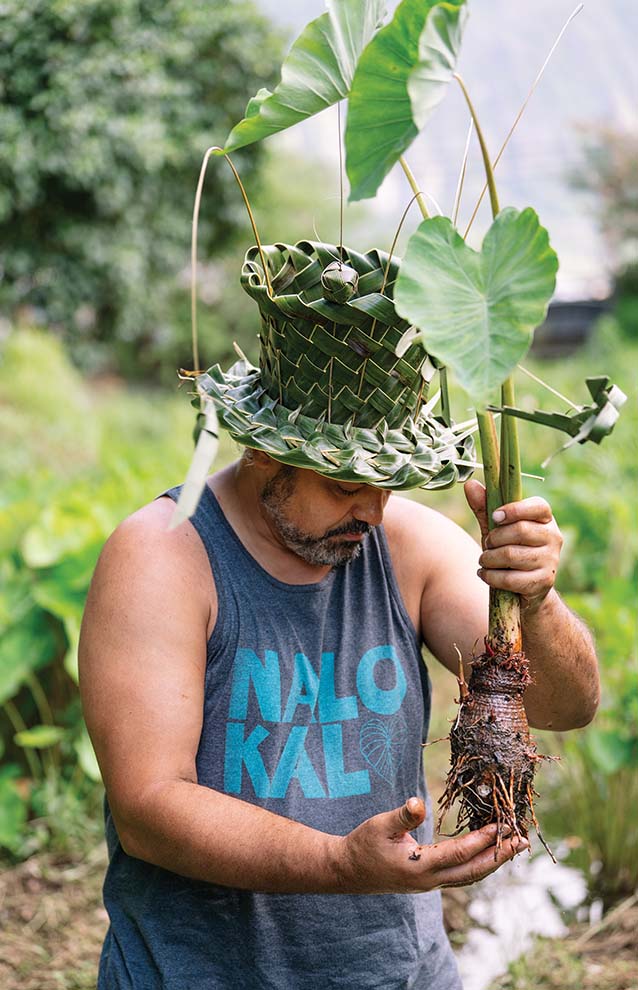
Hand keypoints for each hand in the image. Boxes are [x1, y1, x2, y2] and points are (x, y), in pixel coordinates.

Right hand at [336, 797, 527, 893]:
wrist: (348, 871)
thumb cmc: (363, 844)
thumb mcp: (379, 825)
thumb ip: (401, 815)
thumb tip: (416, 802)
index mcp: (419, 867)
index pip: (458, 853)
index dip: (481, 840)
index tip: (501, 826)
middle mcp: (429, 881)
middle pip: (473, 871)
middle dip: (499, 856)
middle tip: (521, 840)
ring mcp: (430, 884)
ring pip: (470, 876)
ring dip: (493, 861)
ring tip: (514, 847)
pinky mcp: (429, 882)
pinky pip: (461, 874)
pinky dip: (478, 863)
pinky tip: (488, 852)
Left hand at [464, 480, 563, 610]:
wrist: (527, 587)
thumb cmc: (510, 549)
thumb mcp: (497, 528)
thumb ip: (485, 507)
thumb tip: (470, 484)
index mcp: (545, 519)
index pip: (539, 506)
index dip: (515, 510)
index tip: (495, 517)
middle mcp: (553, 537)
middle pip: (520, 530)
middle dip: (494, 538)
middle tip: (487, 543)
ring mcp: (551, 560)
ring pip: (511, 555)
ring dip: (489, 558)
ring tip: (484, 560)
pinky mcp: (543, 582)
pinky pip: (511, 578)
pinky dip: (491, 576)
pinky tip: (485, 574)